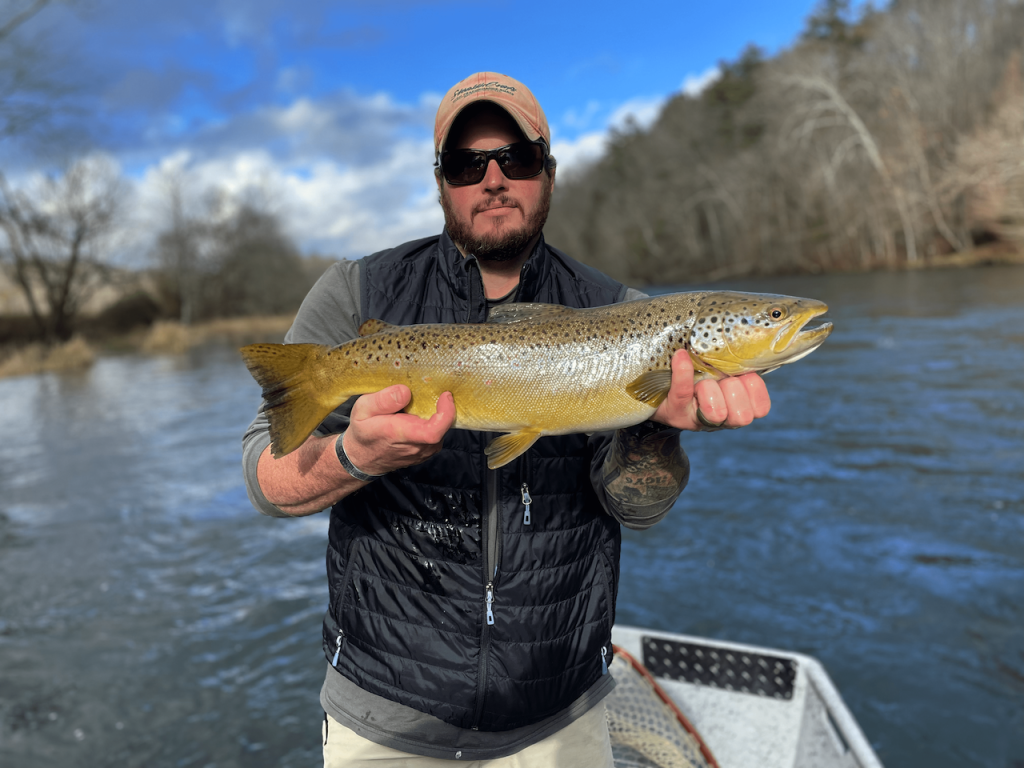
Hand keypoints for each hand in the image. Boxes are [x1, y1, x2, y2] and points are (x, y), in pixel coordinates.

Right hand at [343, 386, 455, 475]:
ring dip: (438, 415)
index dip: (446, 413)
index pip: (433, 431)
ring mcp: (424, 452)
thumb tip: (405, 392)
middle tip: (432, 391)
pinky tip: (421, 415)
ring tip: (422, 404)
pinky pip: (439, 434)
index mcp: (400, 434)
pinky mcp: (427, 452)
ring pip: (443, 430)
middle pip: (443, 427)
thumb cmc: (364, 431)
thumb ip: (383, 400)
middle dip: (442, 407)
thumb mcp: (363, 409)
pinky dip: (436, 422)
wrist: (363, 457)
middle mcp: (416, 446)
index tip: (445, 395)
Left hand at [651, 350, 770, 430]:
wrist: (663, 389)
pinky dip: (683, 373)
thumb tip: (751, 338)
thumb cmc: (703, 373)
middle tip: (719, 379)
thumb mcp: (726, 367)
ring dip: (710, 391)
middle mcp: (722, 420)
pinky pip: (682, 392)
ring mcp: (699, 420)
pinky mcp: (676, 413)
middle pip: (742, 414)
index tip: (743, 376)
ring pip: (717, 412)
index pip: (761, 409)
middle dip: (732, 390)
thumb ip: (740, 360)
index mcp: (740, 407)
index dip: (754, 389)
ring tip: (701, 382)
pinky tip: (680, 356)